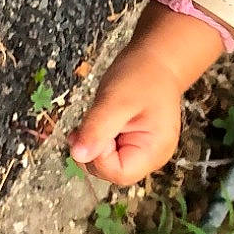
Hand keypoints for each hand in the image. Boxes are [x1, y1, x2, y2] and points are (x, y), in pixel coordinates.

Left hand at [69, 53, 185, 185]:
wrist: (156, 60)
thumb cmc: (141, 76)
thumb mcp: (116, 100)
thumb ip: (97, 129)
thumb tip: (77, 156)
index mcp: (154, 151)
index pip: (118, 173)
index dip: (99, 157)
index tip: (97, 128)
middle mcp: (150, 158)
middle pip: (110, 172)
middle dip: (92, 150)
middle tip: (91, 121)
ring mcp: (140, 152)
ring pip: (104, 163)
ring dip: (92, 143)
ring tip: (97, 117)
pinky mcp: (130, 144)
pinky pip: (106, 152)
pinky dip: (96, 139)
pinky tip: (99, 121)